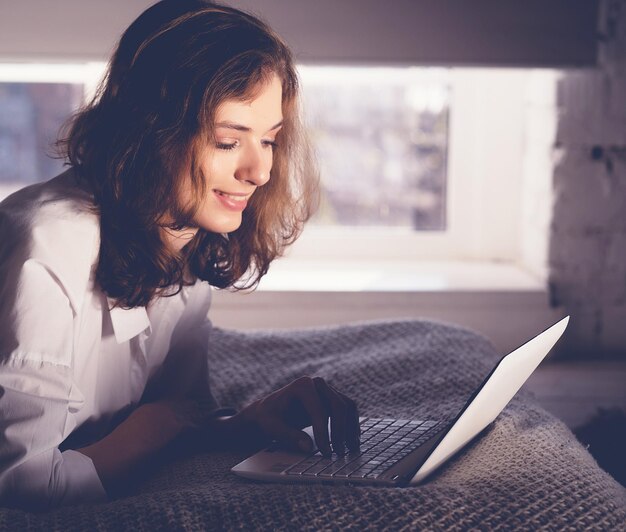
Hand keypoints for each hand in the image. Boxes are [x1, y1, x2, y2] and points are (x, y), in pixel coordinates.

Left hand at [235, 376, 359, 456]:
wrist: (271, 412)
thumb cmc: (270, 417)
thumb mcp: (272, 427)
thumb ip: (289, 436)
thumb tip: (309, 447)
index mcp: (302, 385)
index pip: (319, 410)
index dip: (324, 432)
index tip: (325, 451)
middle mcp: (318, 383)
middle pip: (338, 406)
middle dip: (340, 430)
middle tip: (338, 453)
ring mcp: (327, 390)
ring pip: (348, 407)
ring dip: (350, 428)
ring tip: (349, 449)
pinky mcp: (333, 399)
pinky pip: (348, 411)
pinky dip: (351, 425)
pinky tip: (351, 442)